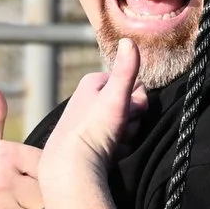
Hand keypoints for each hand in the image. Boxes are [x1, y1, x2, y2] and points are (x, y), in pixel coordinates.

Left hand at [43, 38, 148, 188]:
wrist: (71, 168)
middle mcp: (89, 100)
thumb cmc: (92, 130)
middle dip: (131, 121)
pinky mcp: (90, 144)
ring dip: (125, 137)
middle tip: (119, 131)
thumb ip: (126, 70)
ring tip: (112, 144)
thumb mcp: (114, 95)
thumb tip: (128, 40)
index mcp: (93, 84)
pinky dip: (116, 150)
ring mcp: (90, 124)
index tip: (130, 111)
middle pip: (129, 107)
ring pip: (124, 126)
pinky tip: (108, 155)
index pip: (133, 85)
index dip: (138, 100)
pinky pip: (115, 144)